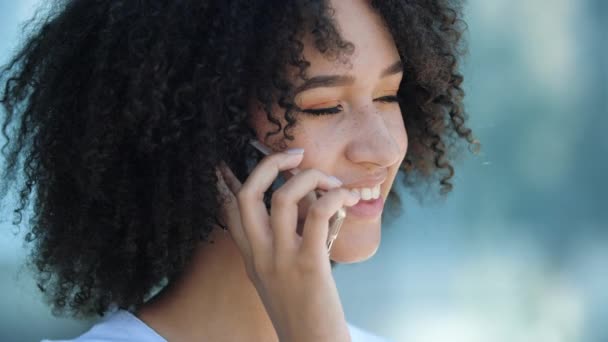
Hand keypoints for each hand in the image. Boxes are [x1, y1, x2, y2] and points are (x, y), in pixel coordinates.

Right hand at [214, 151, 358, 341]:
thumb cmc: (302, 309)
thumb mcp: (278, 276)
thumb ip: (280, 242)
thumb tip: (304, 204)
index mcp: (251, 255)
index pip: (229, 207)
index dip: (232, 176)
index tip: (253, 159)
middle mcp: (259, 255)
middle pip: (247, 193)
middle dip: (270, 163)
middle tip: (296, 155)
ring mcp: (280, 260)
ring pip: (283, 198)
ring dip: (310, 178)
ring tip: (331, 183)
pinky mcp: (309, 265)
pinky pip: (317, 216)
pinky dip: (333, 197)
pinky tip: (344, 199)